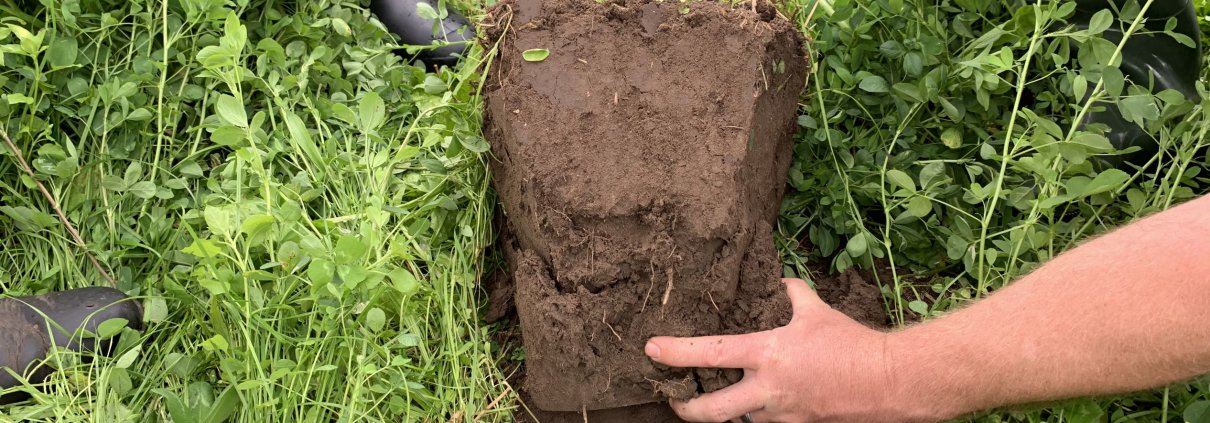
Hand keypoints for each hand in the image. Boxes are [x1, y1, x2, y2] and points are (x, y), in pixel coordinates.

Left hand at [644, 278, 909, 422]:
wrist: (888, 383)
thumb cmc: (851, 344)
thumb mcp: (817, 311)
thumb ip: (792, 294)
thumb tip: (780, 280)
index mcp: (768, 354)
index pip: (710, 353)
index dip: (675, 352)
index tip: (651, 349)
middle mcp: (767, 390)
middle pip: (710, 412)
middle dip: (684, 409)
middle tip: (672, 401)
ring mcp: (780, 415)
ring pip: (739, 421)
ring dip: (729, 412)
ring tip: (717, 400)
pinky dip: (758, 416)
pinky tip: (759, 406)